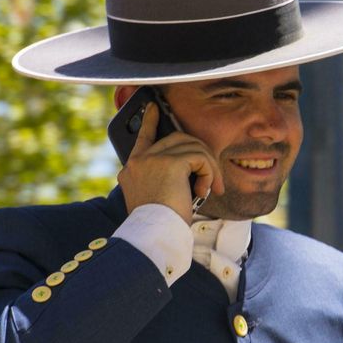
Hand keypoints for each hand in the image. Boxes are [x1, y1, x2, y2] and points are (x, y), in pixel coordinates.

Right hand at [118, 102, 223, 221]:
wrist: (152, 234)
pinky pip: (200, 158)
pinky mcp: (171, 162)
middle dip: (199, 153)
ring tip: (210, 189)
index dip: (149, 121)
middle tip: (210, 177)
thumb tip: (187, 171)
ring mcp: (153, 158)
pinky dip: (209, 173)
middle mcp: (139, 160)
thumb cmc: (156, 225)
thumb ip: (160, 180)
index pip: (142, 138)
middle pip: (177, 139)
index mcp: (131, 169)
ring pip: (192, 147)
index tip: (154, 108)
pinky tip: (204, 191)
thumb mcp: (152, 199)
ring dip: (208, 167)